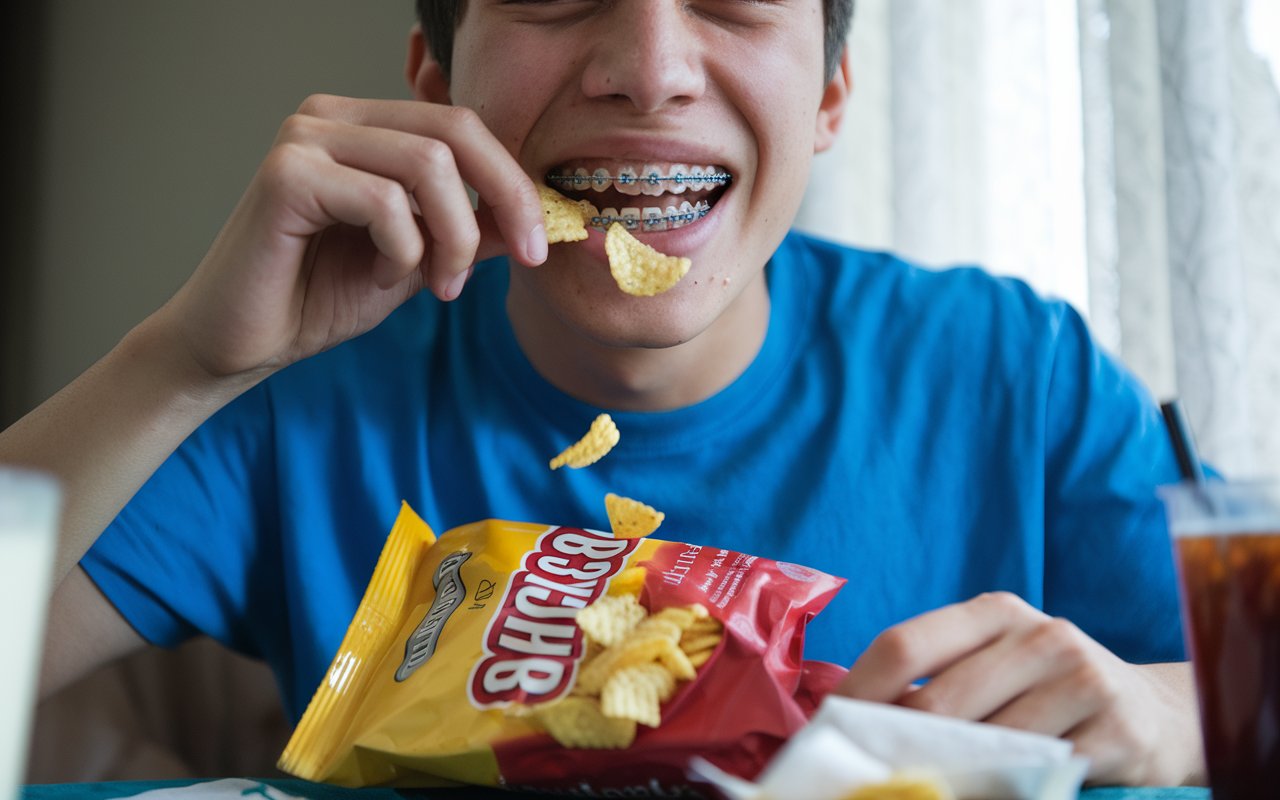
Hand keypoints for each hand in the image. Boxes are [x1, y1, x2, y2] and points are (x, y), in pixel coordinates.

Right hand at [160, 94, 546, 382]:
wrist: (239, 345)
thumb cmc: (316, 299)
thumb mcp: (417, 263)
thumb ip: (469, 231)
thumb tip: (535, 218)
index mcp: (365, 127)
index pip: (463, 127)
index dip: (513, 181)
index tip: (540, 243)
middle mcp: (333, 116)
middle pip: (455, 132)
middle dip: (504, 200)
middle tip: (525, 258)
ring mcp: (304, 137)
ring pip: (428, 166)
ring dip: (452, 237)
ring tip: (435, 284)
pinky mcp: (286, 174)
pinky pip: (384, 202)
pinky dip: (401, 250)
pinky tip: (379, 276)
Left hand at [834, 592, 1204, 785]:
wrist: (1159, 712)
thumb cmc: (1052, 689)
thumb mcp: (999, 663)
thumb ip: (941, 679)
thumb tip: (852, 720)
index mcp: (995, 612)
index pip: (904, 646)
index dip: (858, 693)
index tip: (828, 730)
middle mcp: (1040, 636)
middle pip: (939, 702)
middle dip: (895, 747)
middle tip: (869, 776)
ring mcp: (1083, 680)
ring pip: (986, 744)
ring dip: (944, 777)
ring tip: (919, 788)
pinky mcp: (1117, 731)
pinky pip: (1039, 774)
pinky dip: (1001, 791)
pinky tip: (984, 794)